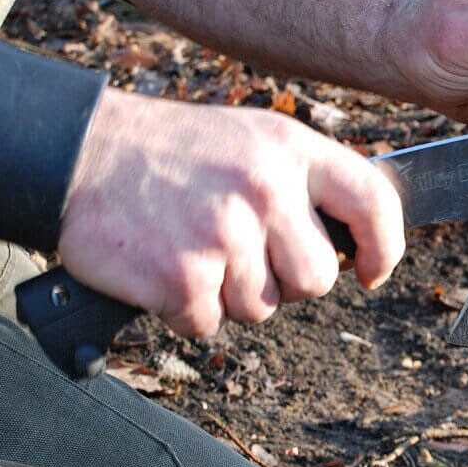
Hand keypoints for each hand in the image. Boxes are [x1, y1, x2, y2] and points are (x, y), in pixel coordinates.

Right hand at [58, 90, 404, 337]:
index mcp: (291, 149)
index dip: (384, 247)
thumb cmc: (173, 153)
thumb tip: (350, 244)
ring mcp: (225, 234)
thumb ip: (304, 183)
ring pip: (263, 309)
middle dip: (283, 281)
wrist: (83, 153)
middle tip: (239, 251)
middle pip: (317, 280)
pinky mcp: (184, 276)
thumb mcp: (252, 141)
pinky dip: (187, 311)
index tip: (371, 272)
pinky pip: (209, 325)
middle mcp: (265, 189)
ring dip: (229, 295)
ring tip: (193, 248)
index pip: (374, 202)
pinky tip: (165, 269)